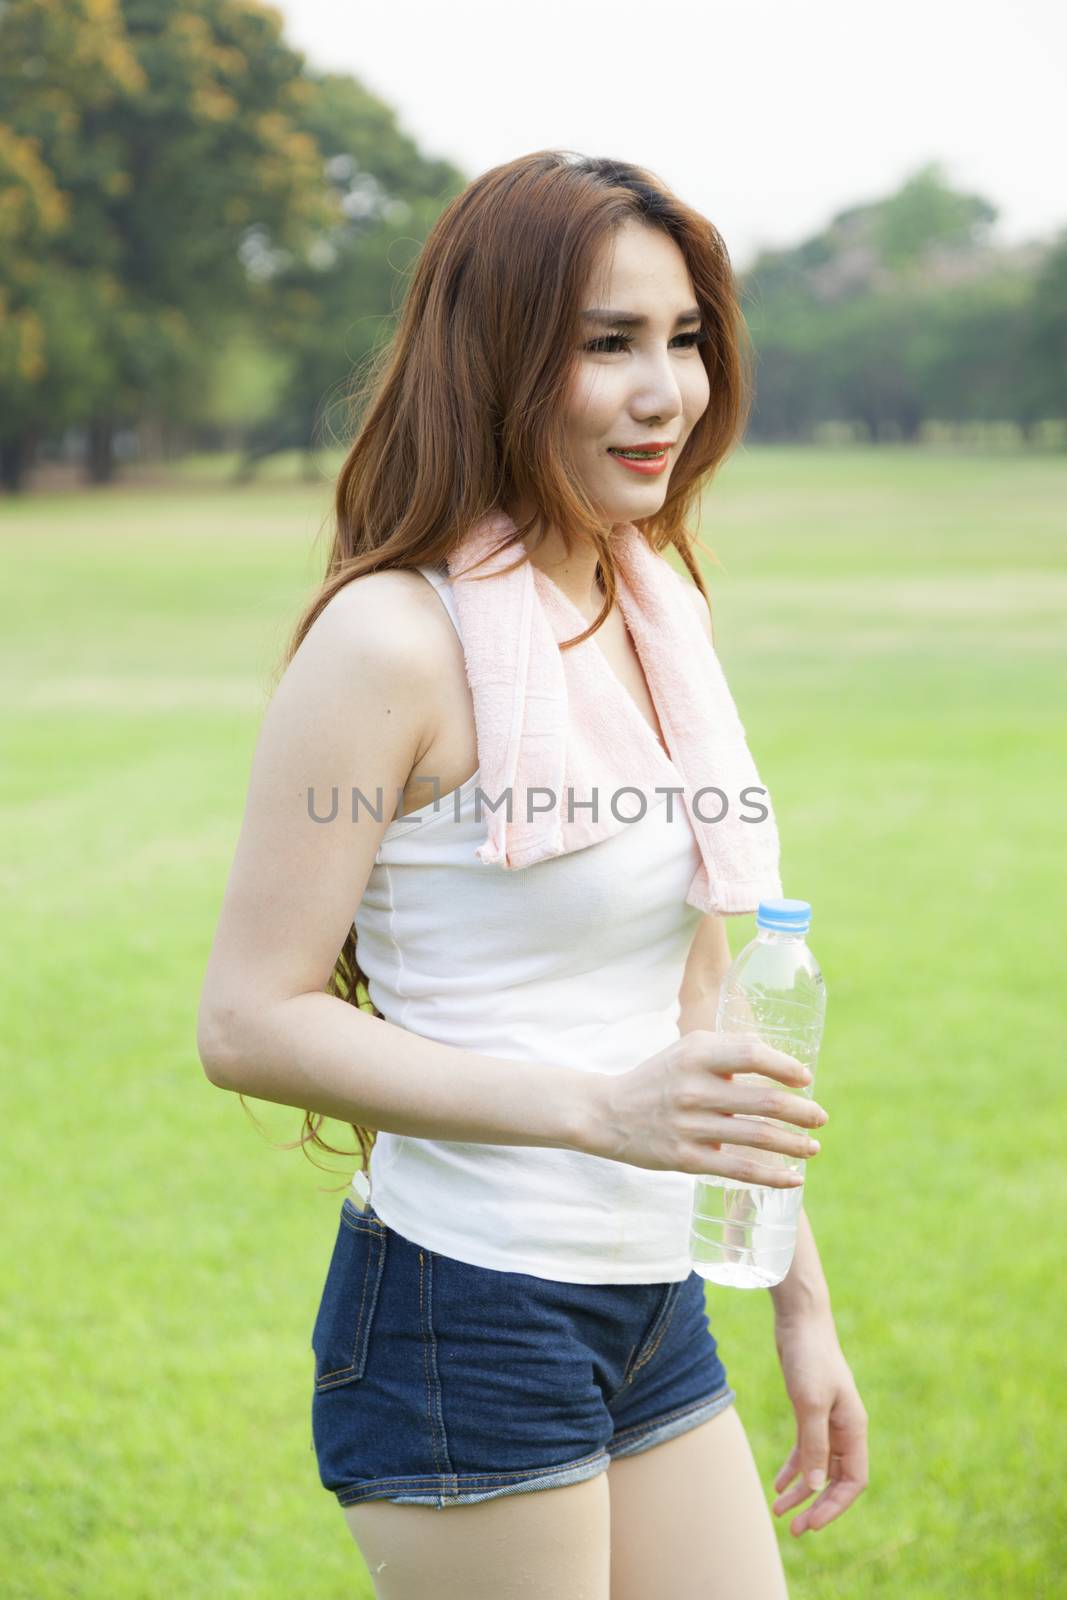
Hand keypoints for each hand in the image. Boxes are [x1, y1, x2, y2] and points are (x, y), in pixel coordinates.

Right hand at [588, 1030, 828, 1183]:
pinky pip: (740, 1170)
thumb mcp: (688, 1050)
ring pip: (758, 1138)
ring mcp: (690, 1127)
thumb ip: (729, 1051)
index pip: (752, 1055)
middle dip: (802, 1112)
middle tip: (820, 1118)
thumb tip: (781, 1063)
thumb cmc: (660, 1077)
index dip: (785, 1067)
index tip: (806, 1079)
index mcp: (695, 1055)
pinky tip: (794, 1178)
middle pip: (763, 1101)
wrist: (608, 1113)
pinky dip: (773, 1175)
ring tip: (813, 1147)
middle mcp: (694, 1090)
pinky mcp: (687, 1159)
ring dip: (795, 1144)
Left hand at [770, 1311, 868, 1536]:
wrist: (800, 1320)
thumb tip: (814, 1485)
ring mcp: (828, 1420)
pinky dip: (794, 1467)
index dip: (834, 1506)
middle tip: (793, 1529)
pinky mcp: (810, 1410)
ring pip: (817, 1466)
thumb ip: (814, 1444)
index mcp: (854, 1428)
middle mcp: (845, 1428)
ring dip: (801, 1490)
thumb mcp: (809, 1402)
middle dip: (816, 1505)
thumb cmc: (809, 1357)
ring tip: (778, 1511)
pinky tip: (778, 1484)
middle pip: (836, 1479)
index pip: (853, 1482)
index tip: (812, 1523)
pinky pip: (806, 1448)